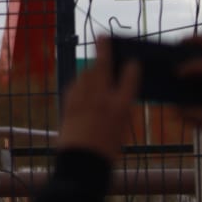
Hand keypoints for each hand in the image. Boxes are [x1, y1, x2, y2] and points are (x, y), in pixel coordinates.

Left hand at [57, 35, 140, 160]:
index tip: (132, 61)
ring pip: (87, 74)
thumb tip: (117, 92)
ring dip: (91, 70)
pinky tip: (83, 87)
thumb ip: (120, 107)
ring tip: (95, 69)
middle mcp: (102, 98)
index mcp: (121, 106)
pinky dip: (81, 83)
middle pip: (103, 65)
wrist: (81, 164)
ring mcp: (83, 99)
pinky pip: (76, 85)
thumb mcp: (121, 128)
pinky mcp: (68, 103)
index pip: (130, 75)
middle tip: (102, 37)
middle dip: (104, 49)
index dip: (132, 66)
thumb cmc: (107, 150)